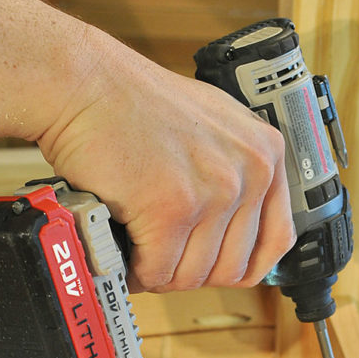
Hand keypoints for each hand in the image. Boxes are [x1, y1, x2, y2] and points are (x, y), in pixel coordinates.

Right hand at [38, 26, 295, 292]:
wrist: (81, 81)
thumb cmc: (133, 102)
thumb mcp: (211, 128)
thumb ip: (234, 173)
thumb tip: (235, 229)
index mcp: (267, 153)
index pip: (276, 240)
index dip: (239, 264)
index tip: (212, 267)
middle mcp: (251, 171)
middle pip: (231, 267)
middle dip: (190, 271)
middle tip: (161, 258)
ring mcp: (215, 191)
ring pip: (193, 275)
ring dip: (160, 273)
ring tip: (138, 253)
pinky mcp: (173, 208)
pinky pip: (158, 270)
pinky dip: (136, 272)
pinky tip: (124, 255)